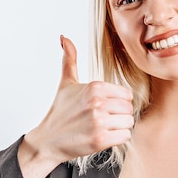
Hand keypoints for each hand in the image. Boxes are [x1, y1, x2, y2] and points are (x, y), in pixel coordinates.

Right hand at [18, 36, 133, 177]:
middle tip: (102, 119)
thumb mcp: (66, 83)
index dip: (117, 102)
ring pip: (129, 122)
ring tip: (102, 128)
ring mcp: (99, 121)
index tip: (103, 107)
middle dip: (119, 115)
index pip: (126, 94)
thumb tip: (63, 37)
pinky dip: (117, 138)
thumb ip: (69, 59)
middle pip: (129, 108)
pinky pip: (125, 136)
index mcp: (95, 86)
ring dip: (119, 127)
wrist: (48, 140)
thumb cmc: (60, 111)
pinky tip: (103, 137)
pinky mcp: (100, 139)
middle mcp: (98, 102)